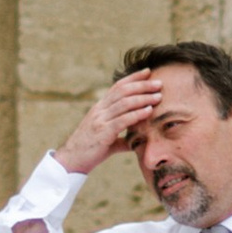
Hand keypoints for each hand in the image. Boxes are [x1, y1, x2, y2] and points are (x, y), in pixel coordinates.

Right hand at [53, 71, 167, 178]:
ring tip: (158, 96)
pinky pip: (122, 120)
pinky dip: (137, 114)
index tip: (148, 72)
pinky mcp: (102, 132)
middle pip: (123, 91)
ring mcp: (100, 120)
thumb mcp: (107, 139)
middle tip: (159, 83)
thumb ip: (121, 137)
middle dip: (142, 85)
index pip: (117, 87)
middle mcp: (99, 110)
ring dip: (143, 98)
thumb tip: (136, 141)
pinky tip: (149, 111)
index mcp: (100, 108)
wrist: (71, 160)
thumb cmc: (90, 150)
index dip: (133, 78)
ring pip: (124, 103)